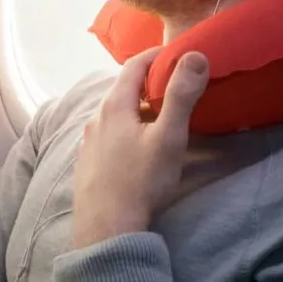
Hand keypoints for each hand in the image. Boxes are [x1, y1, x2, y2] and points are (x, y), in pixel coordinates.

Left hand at [72, 47, 209, 248]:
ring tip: (160, 116)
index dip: (156, 55)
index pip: (134, 65)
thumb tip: (195, 56)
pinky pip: (108, 133)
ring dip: (137, 108)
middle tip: (175, 86)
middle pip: (123, 88)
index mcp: (114, 105)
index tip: (177, 54)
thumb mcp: (168, 137)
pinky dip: (126, 128)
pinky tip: (137, 146)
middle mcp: (96, 117)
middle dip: (149, 82)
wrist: (106, 228)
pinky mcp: (87, 162)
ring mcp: (88, 141)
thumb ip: (181, 95)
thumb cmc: (140, 181)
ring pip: (115, 113)